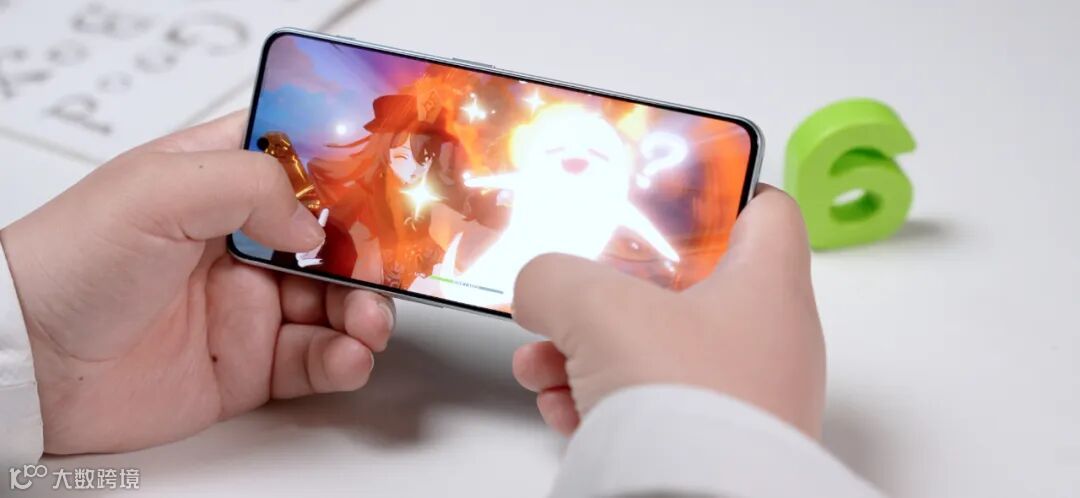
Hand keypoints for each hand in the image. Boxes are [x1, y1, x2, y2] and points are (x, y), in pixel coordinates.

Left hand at [0, 112, 395, 453]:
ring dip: (367, 308)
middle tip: (386, 266)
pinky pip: (317, 360)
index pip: (301, 162)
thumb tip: (315, 224)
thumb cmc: (69, 263)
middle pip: (334, 239)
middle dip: (371, 251)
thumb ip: (249, 184)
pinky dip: (344, 358)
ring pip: (337, 302)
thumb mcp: (157, 190)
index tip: (386, 185)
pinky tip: (348, 354)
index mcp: (217, 184)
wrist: (29, 366)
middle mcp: (240, 243)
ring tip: (368, 320)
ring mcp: (248, 305)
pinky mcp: (250, 365)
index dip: (348, 171)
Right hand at [511, 185, 824, 437]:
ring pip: (661, 351)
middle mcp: (769, 340)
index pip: (763, 208)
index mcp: (767, 285)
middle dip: (610, 292)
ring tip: (541, 362)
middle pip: (688, 287)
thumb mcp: (598, 308)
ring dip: (591, 351)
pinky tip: (561, 407)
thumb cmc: (683, 399)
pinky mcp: (716, 443)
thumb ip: (554, 279)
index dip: (714, 188)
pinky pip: (657, 406)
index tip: (663, 188)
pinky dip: (606, 399)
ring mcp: (746, 398)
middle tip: (570, 291)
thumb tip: (537, 288)